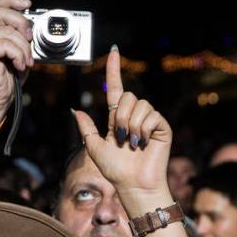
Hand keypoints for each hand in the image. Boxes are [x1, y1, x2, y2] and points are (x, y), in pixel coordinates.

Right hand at [0, 0, 33, 123]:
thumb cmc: (6, 79)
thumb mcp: (18, 53)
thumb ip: (21, 37)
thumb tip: (32, 28)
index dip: (12, 0)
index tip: (28, 5)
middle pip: (3, 13)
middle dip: (22, 23)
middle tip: (30, 39)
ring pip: (8, 31)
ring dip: (23, 47)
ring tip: (26, 61)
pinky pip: (6, 45)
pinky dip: (18, 55)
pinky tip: (19, 66)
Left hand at [72, 46, 171, 206]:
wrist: (133, 183)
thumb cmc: (114, 170)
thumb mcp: (94, 147)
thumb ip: (86, 128)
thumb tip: (75, 110)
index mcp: (117, 119)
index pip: (116, 89)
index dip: (114, 71)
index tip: (114, 52)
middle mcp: (134, 116)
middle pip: (127, 96)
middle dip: (120, 117)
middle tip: (121, 138)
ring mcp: (149, 120)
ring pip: (139, 105)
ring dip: (131, 125)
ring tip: (132, 143)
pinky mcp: (161, 126)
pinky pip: (151, 115)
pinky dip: (144, 129)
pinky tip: (143, 143)